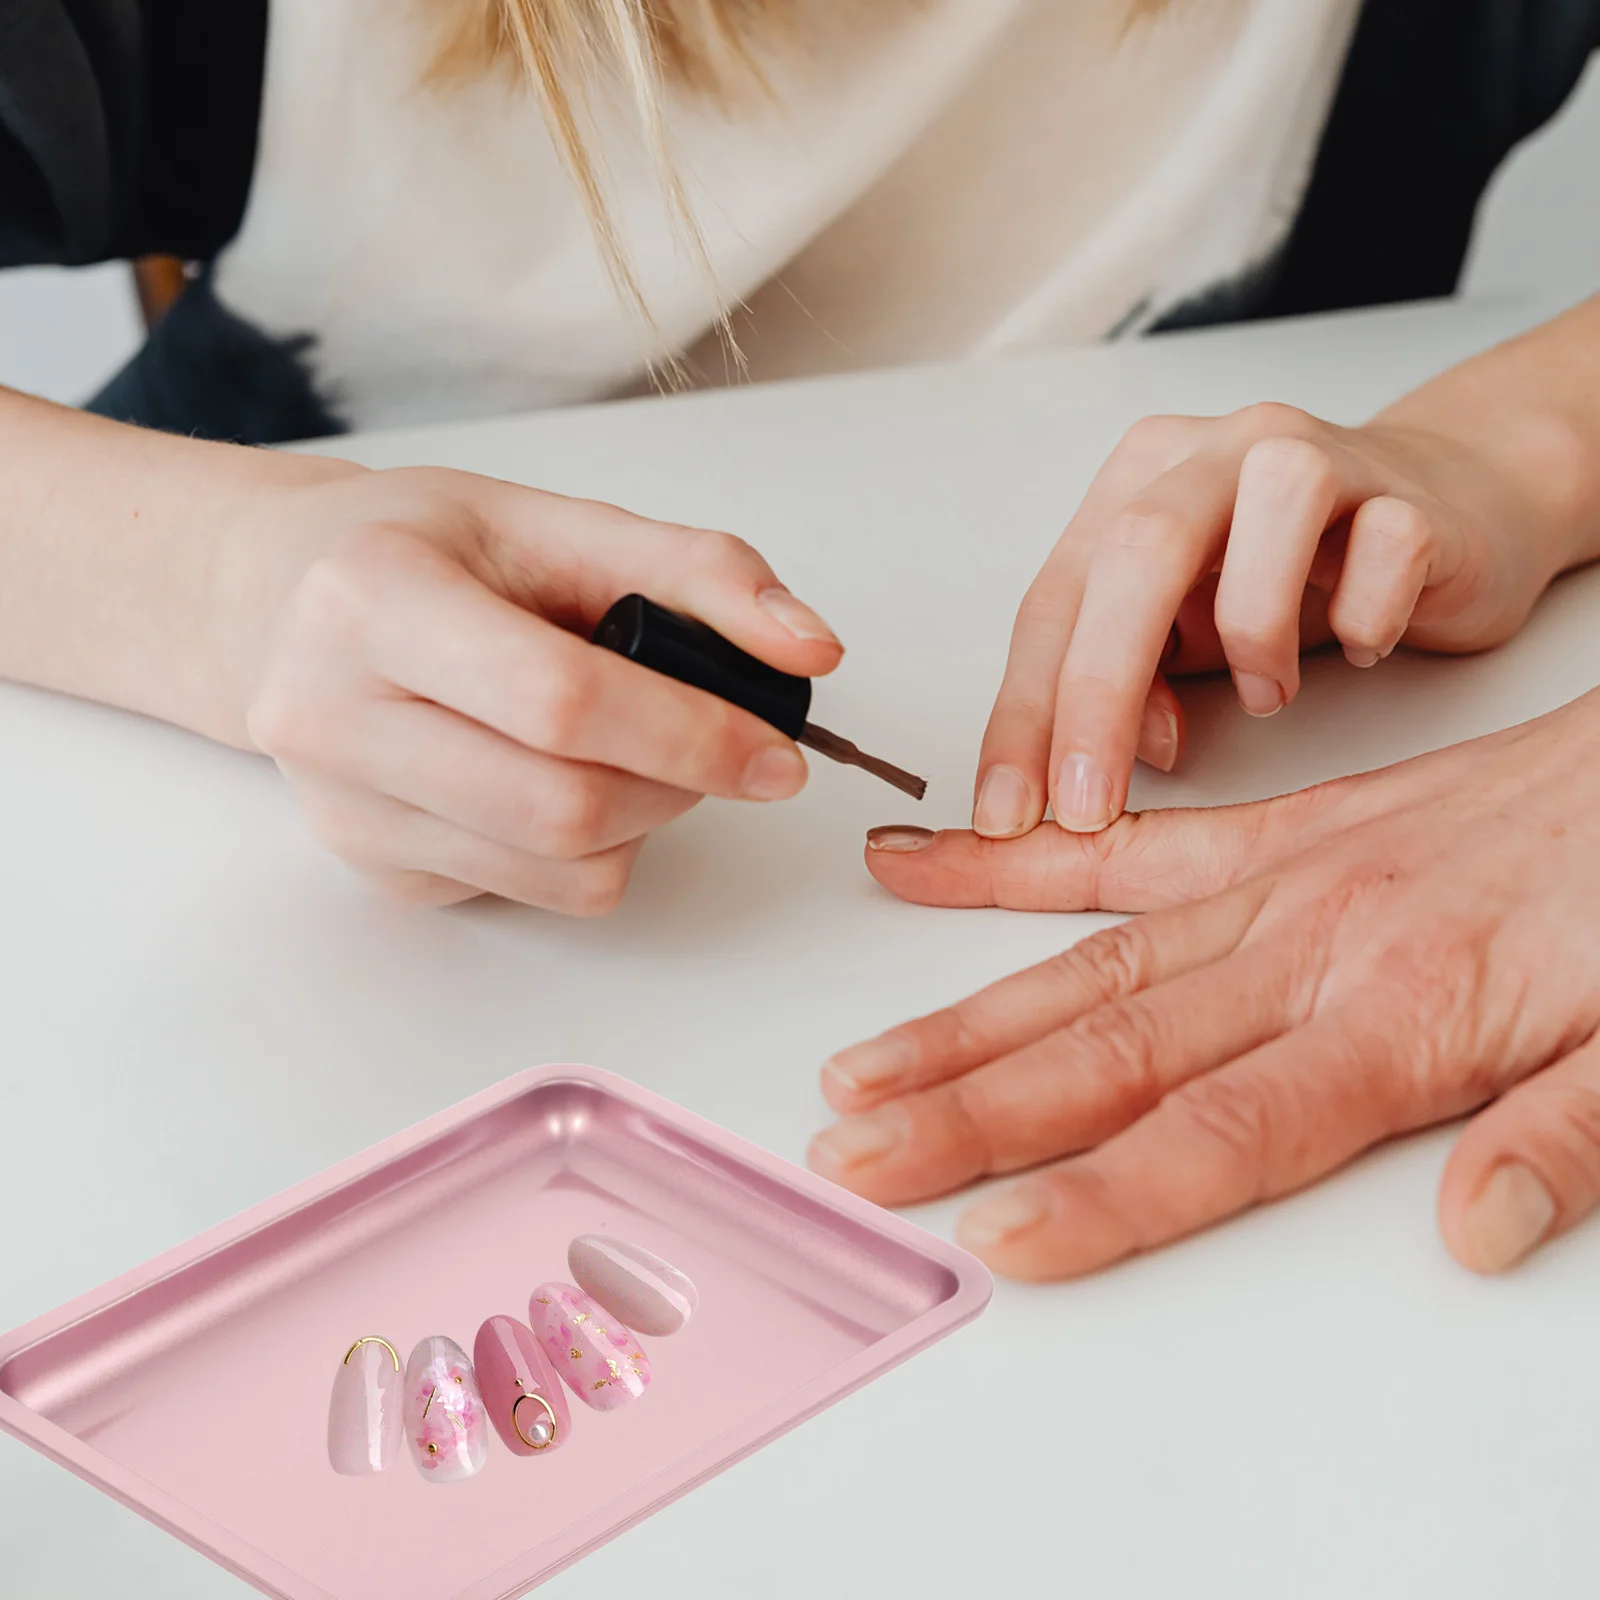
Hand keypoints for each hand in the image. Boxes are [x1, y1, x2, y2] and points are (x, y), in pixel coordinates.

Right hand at [226, 464, 841, 910]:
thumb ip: (695, 571)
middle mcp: (330, 714)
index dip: (690, 734)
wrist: (280, 602)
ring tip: (639, 753)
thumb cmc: (420, 550)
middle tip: (722, 749)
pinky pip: (531, 893)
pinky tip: (563, 779)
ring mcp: (345, 809)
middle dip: (679, 786)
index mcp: (371, 597)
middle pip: (563, 805)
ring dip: (644, 821)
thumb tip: (810, 647)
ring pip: (557, 869)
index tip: (776, 750)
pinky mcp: (373, 868)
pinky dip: (590, 850)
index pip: (560, 700)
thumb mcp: (552, 521)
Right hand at [811, 693, 1599, 1279]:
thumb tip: (1472, 1232)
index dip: (1103, 1192)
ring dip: (963, 1024)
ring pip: (1089, 964)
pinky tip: (926, 869)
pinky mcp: (1273, 834)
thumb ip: (1563, 1138)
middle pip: (1112, 1051)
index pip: (1223, 1131)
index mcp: (1404, 1016)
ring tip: (861, 1070)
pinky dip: (1017, 866)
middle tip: (860, 1157)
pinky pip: (1127, 850)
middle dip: (974, 1114)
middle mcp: (1311, 950)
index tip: (1000, 1236)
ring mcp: (1276, 884)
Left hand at [974, 398, 1592, 839]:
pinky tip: (1357, 647)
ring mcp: (1320, 455)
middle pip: (1135, 553)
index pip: (1055, 601)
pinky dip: (1363, 618)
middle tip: (1088, 806)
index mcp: (1136, 484)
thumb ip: (1133, 682)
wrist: (1447, 509)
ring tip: (1269, 696)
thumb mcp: (1187, 634)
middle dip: (1097, 695)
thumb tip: (1105, 758)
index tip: (1006, 810)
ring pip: (1268, 517)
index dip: (1022, 713)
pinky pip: (1387, 545)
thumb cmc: (1297, 574)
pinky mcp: (1412, 491)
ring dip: (1254, 636)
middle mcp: (1216, 452)